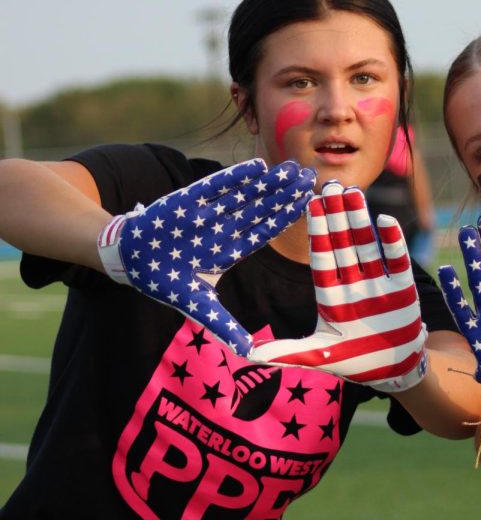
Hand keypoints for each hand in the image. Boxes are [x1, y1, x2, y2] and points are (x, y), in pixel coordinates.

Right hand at [97, 158, 314, 352]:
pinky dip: (233, 179)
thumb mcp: (199, 305)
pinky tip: (256, 167)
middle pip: (260, 210)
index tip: (309, 205)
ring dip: (266, 183)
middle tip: (310, 178)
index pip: (265, 232)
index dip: (286, 218)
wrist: (130, 259)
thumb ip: (224, 325)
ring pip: (243, 196)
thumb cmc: (168, 281)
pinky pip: (214, 188)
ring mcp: (207, 214)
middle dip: (284, 195)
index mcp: (231, 251)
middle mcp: (224, 229)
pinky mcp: (185, 201)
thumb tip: (248, 352)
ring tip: (290, 169)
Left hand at [248, 182, 427, 391]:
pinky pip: (396, 260)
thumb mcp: (318, 355)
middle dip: (337, 215)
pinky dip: (392, 240)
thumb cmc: (352, 361)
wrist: (393, 369)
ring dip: (360, 219)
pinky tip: (384, 219)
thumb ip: (287, 352)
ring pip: (367, 244)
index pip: (322, 258)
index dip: (317, 232)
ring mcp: (378, 282)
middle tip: (330, 184)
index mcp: (330, 295)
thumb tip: (249, 354)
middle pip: (343, 243)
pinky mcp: (402, 287)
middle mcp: (353, 282)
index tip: (310, 204)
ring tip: (353, 191)